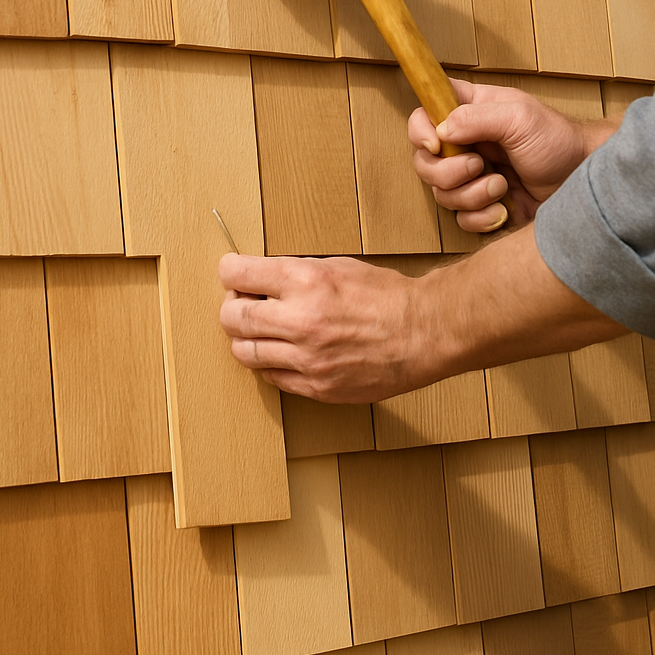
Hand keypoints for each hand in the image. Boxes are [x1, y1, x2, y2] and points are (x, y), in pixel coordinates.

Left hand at [219, 253, 435, 401]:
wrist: (424, 333)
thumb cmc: (388, 296)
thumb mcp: (340, 267)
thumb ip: (297, 273)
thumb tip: (262, 279)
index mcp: (306, 282)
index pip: (238, 274)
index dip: (230, 271)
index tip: (232, 273)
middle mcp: (301, 321)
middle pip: (232, 317)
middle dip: (231, 307)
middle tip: (241, 303)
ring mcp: (307, 359)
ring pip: (245, 352)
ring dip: (245, 339)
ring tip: (261, 331)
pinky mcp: (317, 387)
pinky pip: (272, 378)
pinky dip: (270, 364)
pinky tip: (284, 352)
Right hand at [409, 80, 614, 231]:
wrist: (581, 182)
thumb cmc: (557, 142)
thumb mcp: (520, 118)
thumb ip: (477, 118)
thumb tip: (441, 130)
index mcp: (471, 112)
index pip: (425, 113)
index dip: (420, 130)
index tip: (436, 144)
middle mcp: (466, 144)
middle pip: (424, 162)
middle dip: (447, 172)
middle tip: (479, 166)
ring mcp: (472, 177)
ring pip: (441, 194)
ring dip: (470, 195)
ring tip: (502, 186)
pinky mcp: (483, 206)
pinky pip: (461, 219)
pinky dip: (480, 217)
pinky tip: (504, 209)